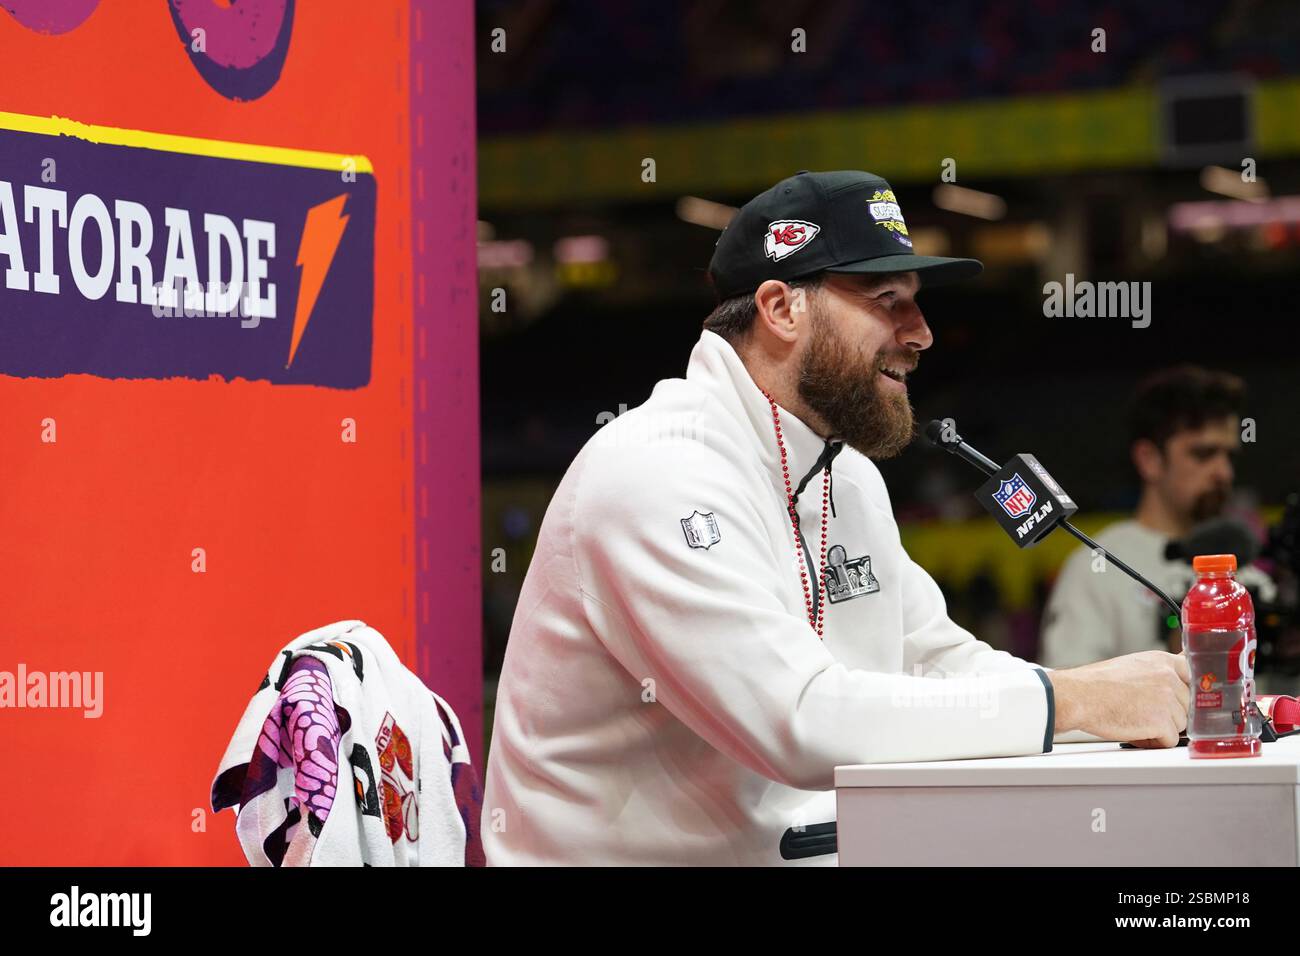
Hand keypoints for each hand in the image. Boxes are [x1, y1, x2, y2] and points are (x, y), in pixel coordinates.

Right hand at [1048, 650, 1189, 747]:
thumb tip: (1183, 677)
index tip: (1178, 699)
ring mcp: (1167, 698)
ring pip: (1179, 724)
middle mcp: (1168, 676)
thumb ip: (1159, 672)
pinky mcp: (1161, 721)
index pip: (1194, 676)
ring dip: (1159, 728)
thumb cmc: (1096, 685)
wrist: (1077, 697)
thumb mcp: (1132, 666)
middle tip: (1140, 711)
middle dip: (1167, 714)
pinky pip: (1169, 740)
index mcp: (1161, 660)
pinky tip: (1133, 731)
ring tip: (1133, 720)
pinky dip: (1152, 741)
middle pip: (1187, 706)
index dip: (1185, 693)